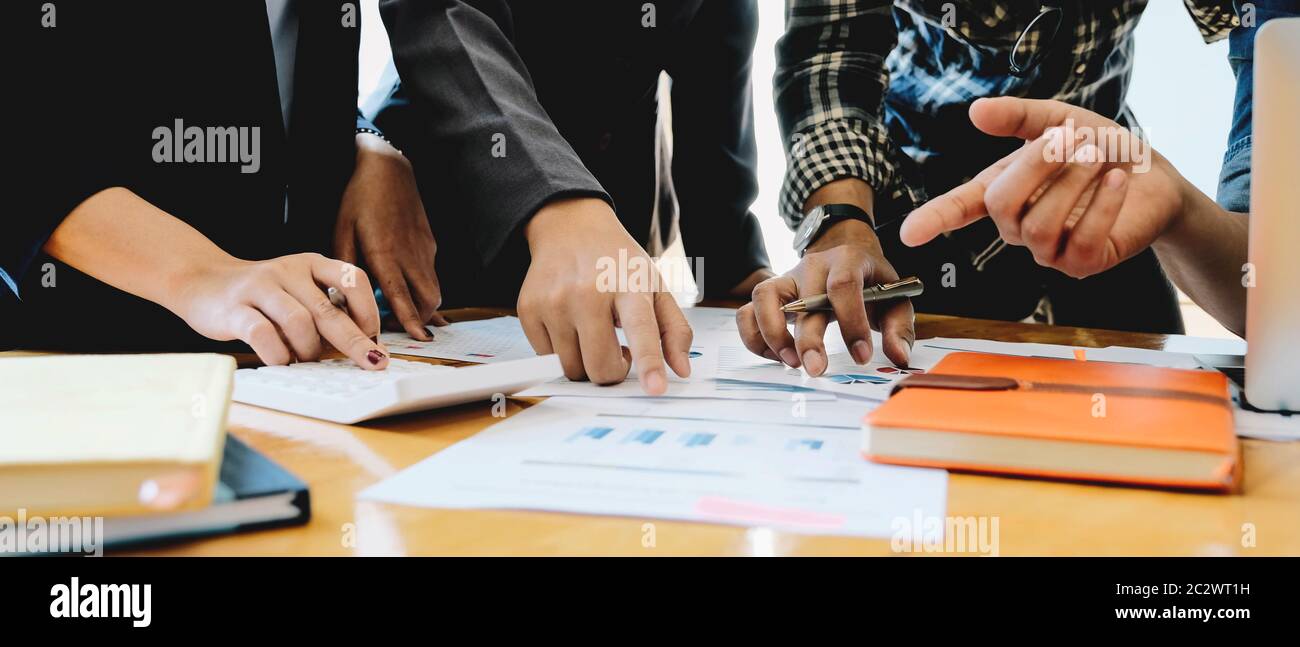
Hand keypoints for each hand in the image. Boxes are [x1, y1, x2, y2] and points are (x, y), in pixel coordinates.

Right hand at [174, 252, 388, 369]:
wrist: (200, 280)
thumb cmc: (260, 295)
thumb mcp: (298, 290)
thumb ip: (325, 309)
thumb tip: (363, 346)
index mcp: (311, 264)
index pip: (353, 279)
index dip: (369, 311)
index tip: (373, 337)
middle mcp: (288, 270)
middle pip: (329, 309)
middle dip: (355, 342)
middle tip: (373, 363)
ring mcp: (260, 287)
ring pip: (299, 323)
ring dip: (309, 350)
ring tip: (305, 360)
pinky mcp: (234, 309)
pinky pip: (263, 335)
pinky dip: (278, 355)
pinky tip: (280, 361)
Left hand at [334, 133, 445, 341]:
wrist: (389, 168)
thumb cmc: (361, 198)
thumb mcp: (342, 230)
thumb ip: (345, 266)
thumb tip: (341, 295)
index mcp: (385, 253)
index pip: (401, 295)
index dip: (410, 320)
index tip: (417, 338)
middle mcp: (410, 254)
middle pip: (429, 298)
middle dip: (422, 319)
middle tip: (405, 330)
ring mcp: (424, 249)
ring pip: (435, 288)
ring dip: (425, 305)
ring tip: (410, 314)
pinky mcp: (429, 243)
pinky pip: (431, 273)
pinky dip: (424, 287)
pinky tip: (411, 287)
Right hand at [519, 198, 692, 394]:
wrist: (570, 227)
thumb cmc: (617, 262)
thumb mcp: (656, 286)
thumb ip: (674, 329)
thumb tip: (681, 369)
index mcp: (628, 285)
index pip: (641, 328)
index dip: (649, 362)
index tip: (656, 388)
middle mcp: (587, 292)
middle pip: (600, 366)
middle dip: (612, 371)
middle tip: (619, 352)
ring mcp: (554, 301)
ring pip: (572, 368)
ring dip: (586, 362)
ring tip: (594, 334)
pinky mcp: (528, 309)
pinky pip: (547, 357)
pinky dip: (562, 351)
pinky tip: (571, 327)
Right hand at [737, 179, 914, 375]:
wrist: (845, 247)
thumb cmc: (870, 279)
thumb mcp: (895, 296)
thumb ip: (899, 326)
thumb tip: (898, 357)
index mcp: (847, 261)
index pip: (843, 287)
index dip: (851, 323)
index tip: (862, 356)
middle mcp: (812, 266)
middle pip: (801, 301)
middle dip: (807, 340)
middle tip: (816, 370)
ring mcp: (786, 278)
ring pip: (762, 299)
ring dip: (771, 334)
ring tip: (789, 362)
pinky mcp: (770, 293)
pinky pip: (747, 312)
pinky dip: (755, 337)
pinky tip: (776, 356)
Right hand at [900, 97, 1189, 278]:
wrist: (1155, 177)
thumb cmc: (1100, 151)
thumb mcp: (1059, 120)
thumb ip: (1018, 117)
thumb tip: (975, 111)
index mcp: (1003, 192)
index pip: (959, 208)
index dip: (933, 220)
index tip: (908, 235)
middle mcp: (1017, 226)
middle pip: (1001, 205)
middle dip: (1036, 165)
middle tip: (1070, 135)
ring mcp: (1048, 250)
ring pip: (1038, 225)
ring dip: (1072, 180)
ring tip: (1097, 153)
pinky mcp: (1082, 264)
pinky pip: (1079, 242)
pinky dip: (1101, 206)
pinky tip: (1116, 180)